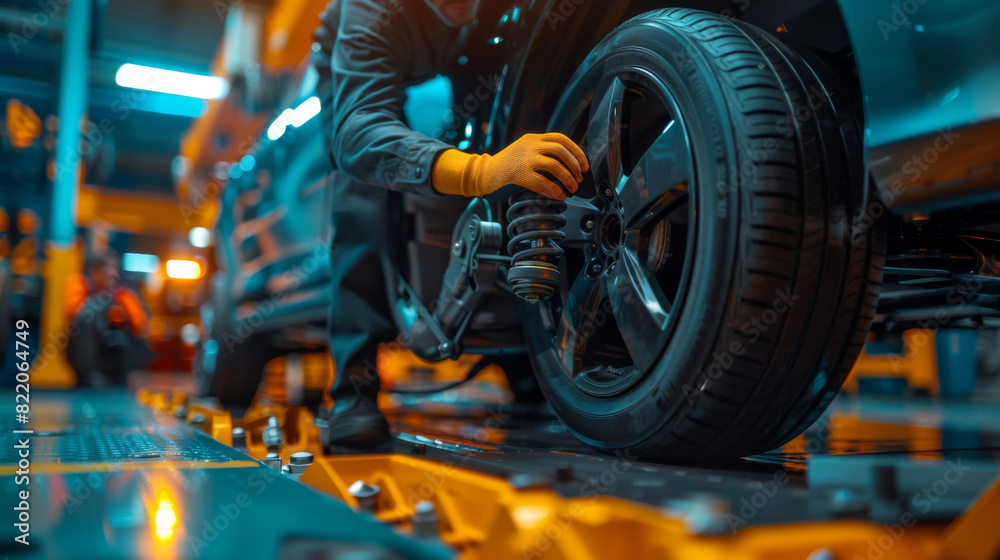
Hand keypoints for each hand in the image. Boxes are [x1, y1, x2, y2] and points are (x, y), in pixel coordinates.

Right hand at [433, 133, 589, 199]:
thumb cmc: (505, 165)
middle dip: (575, 166)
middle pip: (561, 151)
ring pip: (555, 166)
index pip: (561, 138)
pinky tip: (558, 196)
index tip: (584, 165)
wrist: (483, 172)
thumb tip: (567, 165)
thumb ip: (541, 152)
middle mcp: (530, 145)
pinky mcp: (518, 173)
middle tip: (579, 179)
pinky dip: (554, 190)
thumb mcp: (524, 151)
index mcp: (533, 138)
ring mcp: (524, 158)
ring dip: (568, 179)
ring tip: (571, 189)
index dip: (577, 151)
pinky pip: (542, 182)